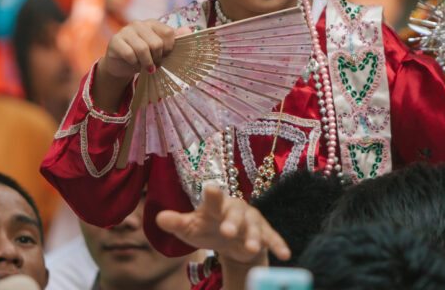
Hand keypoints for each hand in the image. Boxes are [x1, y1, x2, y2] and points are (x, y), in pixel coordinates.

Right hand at [97, 19, 178, 83]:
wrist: (120, 64)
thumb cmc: (144, 56)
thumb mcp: (160, 49)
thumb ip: (174, 40)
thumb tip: (188, 30)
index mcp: (152, 23)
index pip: (168, 33)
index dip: (169, 49)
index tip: (165, 56)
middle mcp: (139, 24)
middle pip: (156, 43)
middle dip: (157, 58)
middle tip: (155, 64)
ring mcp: (126, 31)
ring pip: (143, 49)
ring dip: (147, 63)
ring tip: (146, 67)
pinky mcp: (115, 41)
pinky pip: (129, 54)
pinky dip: (134, 64)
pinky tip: (134, 65)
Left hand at [156, 184, 290, 264]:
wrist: (228, 239)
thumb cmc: (207, 228)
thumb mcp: (190, 228)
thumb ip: (176, 223)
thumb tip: (159, 218)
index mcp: (215, 206)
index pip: (213, 200)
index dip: (213, 195)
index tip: (211, 189)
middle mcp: (236, 209)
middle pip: (236, 213)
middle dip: (233, 222)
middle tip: (227, 230)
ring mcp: (251, 221)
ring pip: (254, 227)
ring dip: (253, 237)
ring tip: (250, 248)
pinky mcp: (263, 233)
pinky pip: (272, 238)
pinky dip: (278, 245)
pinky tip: (285, 254)